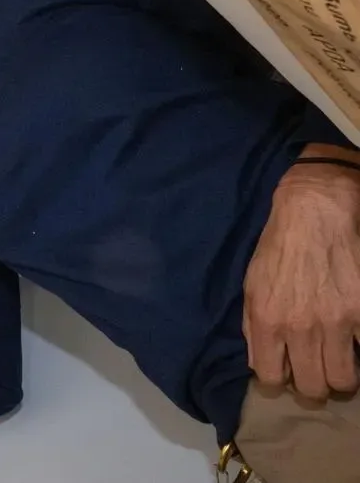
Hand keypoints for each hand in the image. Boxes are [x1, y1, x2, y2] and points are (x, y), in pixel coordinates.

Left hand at [244, 156, 359, 398]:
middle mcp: (300, 326)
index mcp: (267, 320)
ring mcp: (336, 321)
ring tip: (339, 361)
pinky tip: (352, 339)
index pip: (271, 378)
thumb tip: (259, 362)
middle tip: (317, 371)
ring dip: (341, 376)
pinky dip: (359, 350)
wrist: (313, 212)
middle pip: (312, 388)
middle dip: (314, 385)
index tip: (287, 374)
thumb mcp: (251, 284)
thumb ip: (253, 325)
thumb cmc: (278, 247)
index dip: (279, 381)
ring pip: (343, 380)